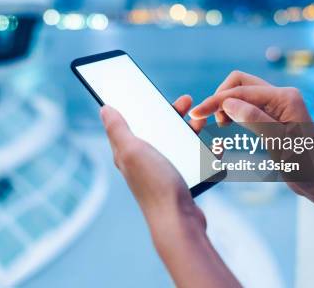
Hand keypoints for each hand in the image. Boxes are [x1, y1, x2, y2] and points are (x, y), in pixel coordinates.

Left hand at [100, 95, 239, 287]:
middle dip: (172, 113)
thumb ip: (118, 129)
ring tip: (201, 123)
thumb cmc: (155, 186)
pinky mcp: (179, 179)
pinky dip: (199, 147)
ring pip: (176, 140)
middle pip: (156, 128)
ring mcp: (161, 170)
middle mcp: (143, 160)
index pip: (130, 121)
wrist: (179, 221)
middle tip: (187, 103)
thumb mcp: (132, 151)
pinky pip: (190, 156)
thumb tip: (104, 109)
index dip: (140, 104)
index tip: (153, 92)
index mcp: (128, 151)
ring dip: (189, 128)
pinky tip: (209, 143)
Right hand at [190, 71, 313, 220]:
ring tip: (221, 124)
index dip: (216, 101)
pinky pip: (246, 103)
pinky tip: (229, 124)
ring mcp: (277, 104)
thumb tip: (228, 102)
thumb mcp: (277, 143)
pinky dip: (233, 110)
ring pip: (242, 92)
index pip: (241, 91)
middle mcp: (281, 95)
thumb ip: (254, 119)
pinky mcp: (272, 114)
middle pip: (240, 82)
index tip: (197, 113)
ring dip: (226, 103)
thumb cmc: (304, 165)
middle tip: (211, 119)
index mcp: (284, 97)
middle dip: (221, 96)